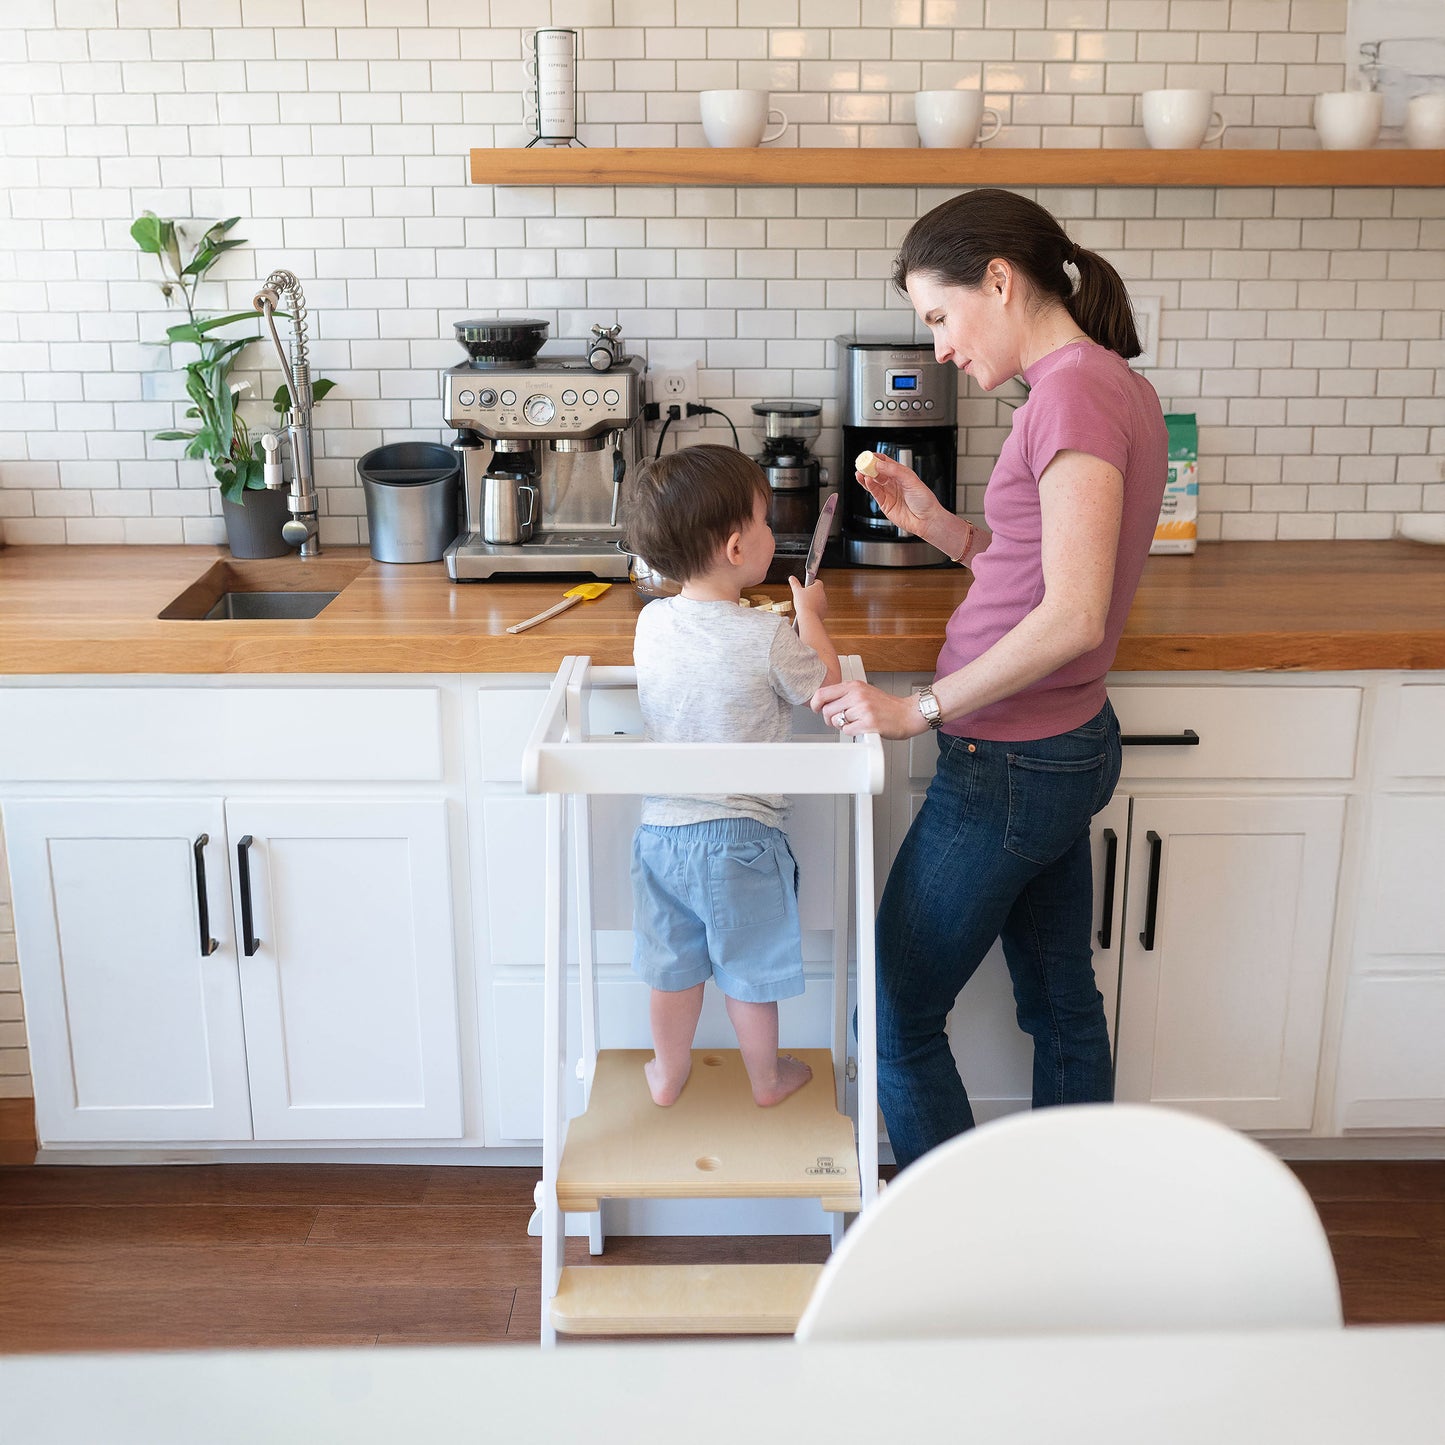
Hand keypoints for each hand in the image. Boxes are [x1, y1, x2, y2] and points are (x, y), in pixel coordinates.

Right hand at [788, 573, 827, 620]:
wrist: (809, 617)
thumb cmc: (803, 604)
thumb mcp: (796, 591)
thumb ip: (794, 583)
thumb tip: (791, 578)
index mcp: (818, 587)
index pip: (817, 581)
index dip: (812, 582)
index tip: (807, 585)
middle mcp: (823, 594)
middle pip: (818, 591)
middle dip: (811, 593)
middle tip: (804, 596)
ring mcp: (824, 603)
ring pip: (819, 600)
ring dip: (813, 601)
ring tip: (805, 604)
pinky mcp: (824, 611)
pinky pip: (819, 608)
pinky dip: (815, 609)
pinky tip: (808, 611)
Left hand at [810, 680, 928, 738]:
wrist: (908, 713)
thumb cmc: (887, 705)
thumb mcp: (864, 691)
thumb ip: (846, 695)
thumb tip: (825, 703)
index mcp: (854, 686)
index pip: (822, 693)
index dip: (815, 704)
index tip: (816, 709)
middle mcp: (857, 695)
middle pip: (827, 710)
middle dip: (830, 719)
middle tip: (839, 721)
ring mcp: (863, 709)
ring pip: (837, 721)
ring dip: (843, 726)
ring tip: (855, 723)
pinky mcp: (868, 723)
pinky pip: (847, 731)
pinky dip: (852, 732)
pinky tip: (861, 728)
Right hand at [857, 453, 940, 539]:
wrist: (926, 519)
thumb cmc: (924, 500)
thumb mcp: (911, 480)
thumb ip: (894, 471)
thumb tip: (879, 465)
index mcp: (902, 474)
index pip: (886, 462)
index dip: (876, 458)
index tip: (869, 456)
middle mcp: (894, 482)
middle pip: (877, 472)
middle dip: (868, 467)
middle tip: (861, 463)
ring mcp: (888, 493)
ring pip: (873, 482)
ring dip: (865, 477)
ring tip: (859, 472)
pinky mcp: (884, 504)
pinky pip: (875, 493)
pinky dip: (869, 486)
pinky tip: (866, 480)